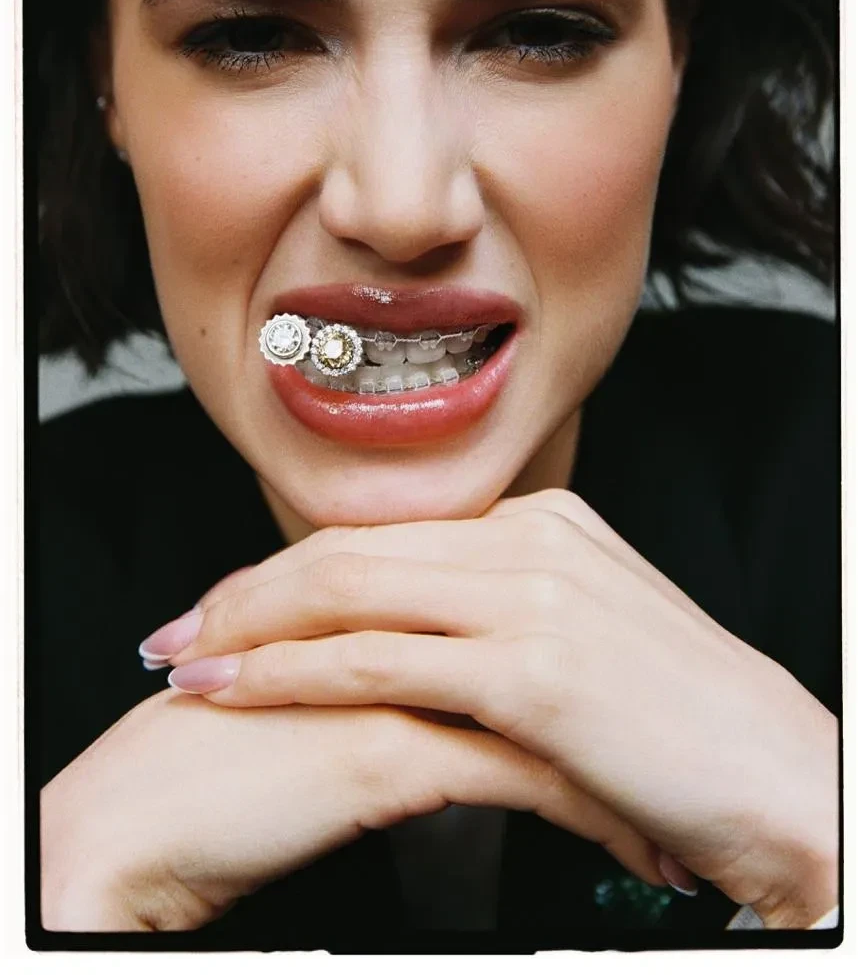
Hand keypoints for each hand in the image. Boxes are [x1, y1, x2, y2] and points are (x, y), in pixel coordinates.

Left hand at [152, 489, 838, 926]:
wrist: (783, 775)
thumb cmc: (686, 724)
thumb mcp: (589, 637)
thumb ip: (508, 613)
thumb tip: (422, 633)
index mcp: (544, 522)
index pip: (388, 535)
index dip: (296, 569)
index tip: (236, 605)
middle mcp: (532, 538)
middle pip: (351, 549)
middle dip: (248, 589)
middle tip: (178, 626)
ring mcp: (532, 596)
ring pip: (349, 593)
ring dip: (249, 626)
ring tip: (181, 658)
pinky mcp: (532, 668)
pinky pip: (377, 662)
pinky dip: (289, 674)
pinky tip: (235, 689)